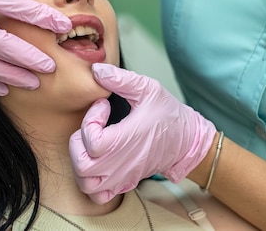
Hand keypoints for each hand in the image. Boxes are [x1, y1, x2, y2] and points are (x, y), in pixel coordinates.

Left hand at [70, 63, 216, 203]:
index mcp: (126, 140)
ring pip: (85, 183)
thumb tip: (97, 70)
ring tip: (91, 144)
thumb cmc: (168, 114)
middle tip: (92, 126)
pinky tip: (97, 161)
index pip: (92, 142)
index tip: (103, 106)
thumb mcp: (148, 88)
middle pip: (82, 165)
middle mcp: (121, 163)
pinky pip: (97, 195)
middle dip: (79, 142)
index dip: (90, 121)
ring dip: (81, 162)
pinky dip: (90, 182)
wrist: (187, 141)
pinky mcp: (123, 183)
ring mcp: (121, 177)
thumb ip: (121, 79)